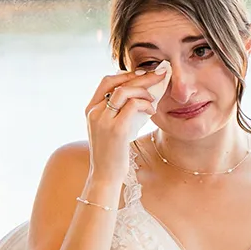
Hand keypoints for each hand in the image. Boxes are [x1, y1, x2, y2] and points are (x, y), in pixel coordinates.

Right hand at [82, 64, 170, 188]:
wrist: (105, 175)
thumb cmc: (112, 153)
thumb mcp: (109, 128)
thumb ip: (116, 111)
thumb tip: (139, 94)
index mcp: (91, 109)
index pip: (107, 81)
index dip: (126, 74)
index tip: (143, 74)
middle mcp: (94, 112)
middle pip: (117, 82)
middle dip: (141, 76)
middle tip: (159, 74)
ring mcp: (104, 120)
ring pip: (125, 91)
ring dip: (144, 90)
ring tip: (154, 98)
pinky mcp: (116, 129)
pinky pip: (133, 106)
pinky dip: (145, 104)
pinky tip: (152, 110)